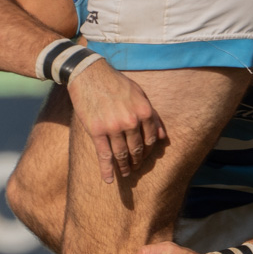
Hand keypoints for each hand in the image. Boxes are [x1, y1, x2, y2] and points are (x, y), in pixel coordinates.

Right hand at [67, 58, 164, 182]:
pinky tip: (109, 179)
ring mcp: (113, 127)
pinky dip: (107, 170)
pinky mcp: (97, 130)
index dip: (148, 151)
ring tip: (126, 174)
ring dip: (124, 167)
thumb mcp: (140, 94)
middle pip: (137, 149)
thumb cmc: (116, 83)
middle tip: (135, 168)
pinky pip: (104, 155)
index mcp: (144, 111)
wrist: (89, 74)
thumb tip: (162, 136)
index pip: (151, 139)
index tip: (144, 157)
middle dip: (137, 161)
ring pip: (121, 154)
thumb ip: (152, 115)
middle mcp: (131, 121)